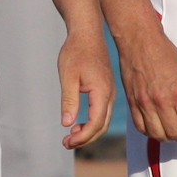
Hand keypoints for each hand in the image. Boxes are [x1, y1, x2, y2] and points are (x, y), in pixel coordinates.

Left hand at [57, 28, 115, 148]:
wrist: (87, 33)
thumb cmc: (76, 52)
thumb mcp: (68, 76)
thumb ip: (69, 100)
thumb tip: (68, 124)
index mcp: (102, 92)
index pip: (96, 124)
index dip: (82, 137)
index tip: (66, 142)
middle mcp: (110, 94)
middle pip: (102, 126)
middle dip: (85, 138)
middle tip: (66, 143)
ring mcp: (110, 92)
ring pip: (103, 120)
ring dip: (88, 131)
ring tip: (70, 136)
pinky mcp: (106, 89)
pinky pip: (102, 112)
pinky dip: (92, 122)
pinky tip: (78, 122)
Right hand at [118, 18, 176, 141]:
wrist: (141, 43)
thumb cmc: (166, 55)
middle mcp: (161, 101)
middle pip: (174, 134)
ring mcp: (145, 103)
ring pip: (157, 135)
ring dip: (167, 137)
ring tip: (172, 131)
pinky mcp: (133, 103)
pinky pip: (141, 127)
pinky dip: (151, 132)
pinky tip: (157, 127)